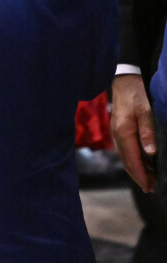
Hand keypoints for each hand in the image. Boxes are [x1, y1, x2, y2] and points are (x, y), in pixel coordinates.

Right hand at [111, 74, 156, 191]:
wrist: (124, 79)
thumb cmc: (136, 94)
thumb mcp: (145, 111)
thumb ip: (147, 132)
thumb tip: (150, 153)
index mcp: (123, 132)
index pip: (131, 160)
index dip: (141, 175)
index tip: (149, 187)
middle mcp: (117, 135)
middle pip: (127, 161)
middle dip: (138, 176)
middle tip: (151, 189)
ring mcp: (117, 132)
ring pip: (126, 157)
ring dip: (136, 169)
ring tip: (149, 180)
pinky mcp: (119, 129)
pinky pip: (125, 149)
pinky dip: (134, 160)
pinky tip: (143, 163)